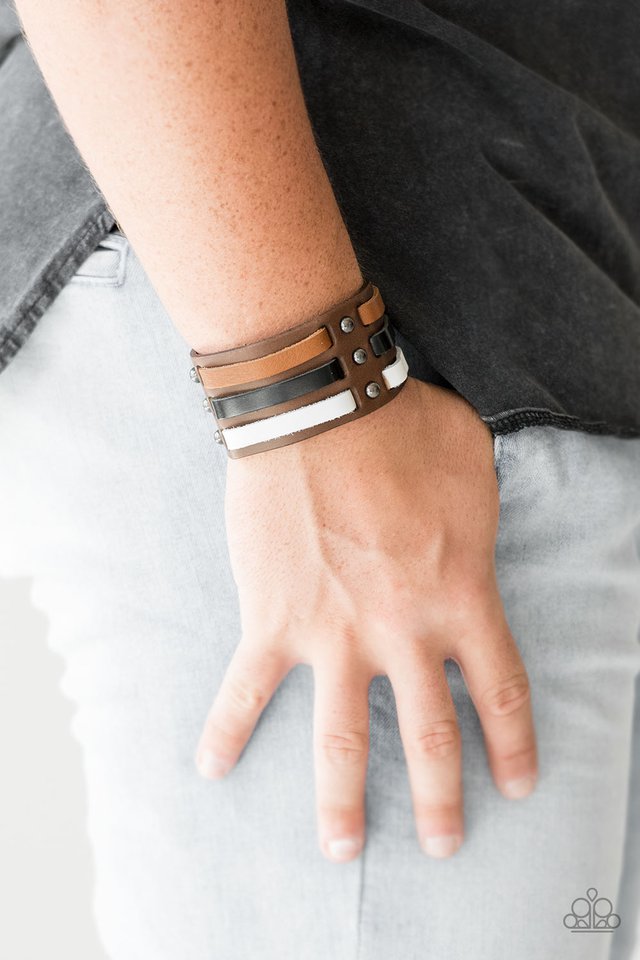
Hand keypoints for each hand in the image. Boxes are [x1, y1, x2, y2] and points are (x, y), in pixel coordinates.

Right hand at [195, 375, 537, 860]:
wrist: (322, 408)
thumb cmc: (405, 426)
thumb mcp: (474, 470)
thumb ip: (481, 525)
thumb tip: (472, 543)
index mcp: (461, 596)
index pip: (499, 692)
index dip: (511, 746)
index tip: (514, 786)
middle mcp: (402, 631)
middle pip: (429, 735)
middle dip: (439, 799)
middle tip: (442, 842)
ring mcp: (335, 633)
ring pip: (341, 738)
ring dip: (340, 801)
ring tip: (340, 851)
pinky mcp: (274, 619)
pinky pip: (247, 688)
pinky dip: (227, 729)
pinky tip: (211, 767)